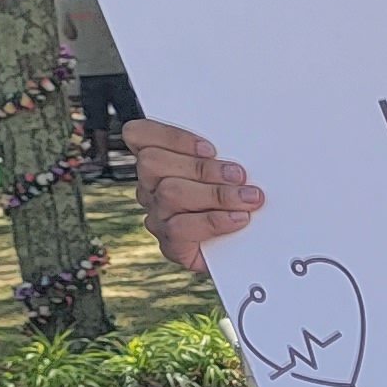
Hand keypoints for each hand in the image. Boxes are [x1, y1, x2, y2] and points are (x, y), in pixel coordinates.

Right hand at [130, 120, 260, 274]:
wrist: (245, 250)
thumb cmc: (236, 203)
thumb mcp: (228, 172)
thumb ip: (221, 156)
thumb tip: (239, 149)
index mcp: (159, 162)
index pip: (139, 135)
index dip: (171, 137)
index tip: (211, 148)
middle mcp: (151, 187)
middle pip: (153, 163)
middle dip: (202, 167)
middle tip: (239, 175)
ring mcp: (158, 216)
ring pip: (170, 194)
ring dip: (216, 194)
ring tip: (248, 198)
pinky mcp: (171, 245)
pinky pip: (181, 228)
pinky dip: (215, 220)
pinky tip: (239, 218)